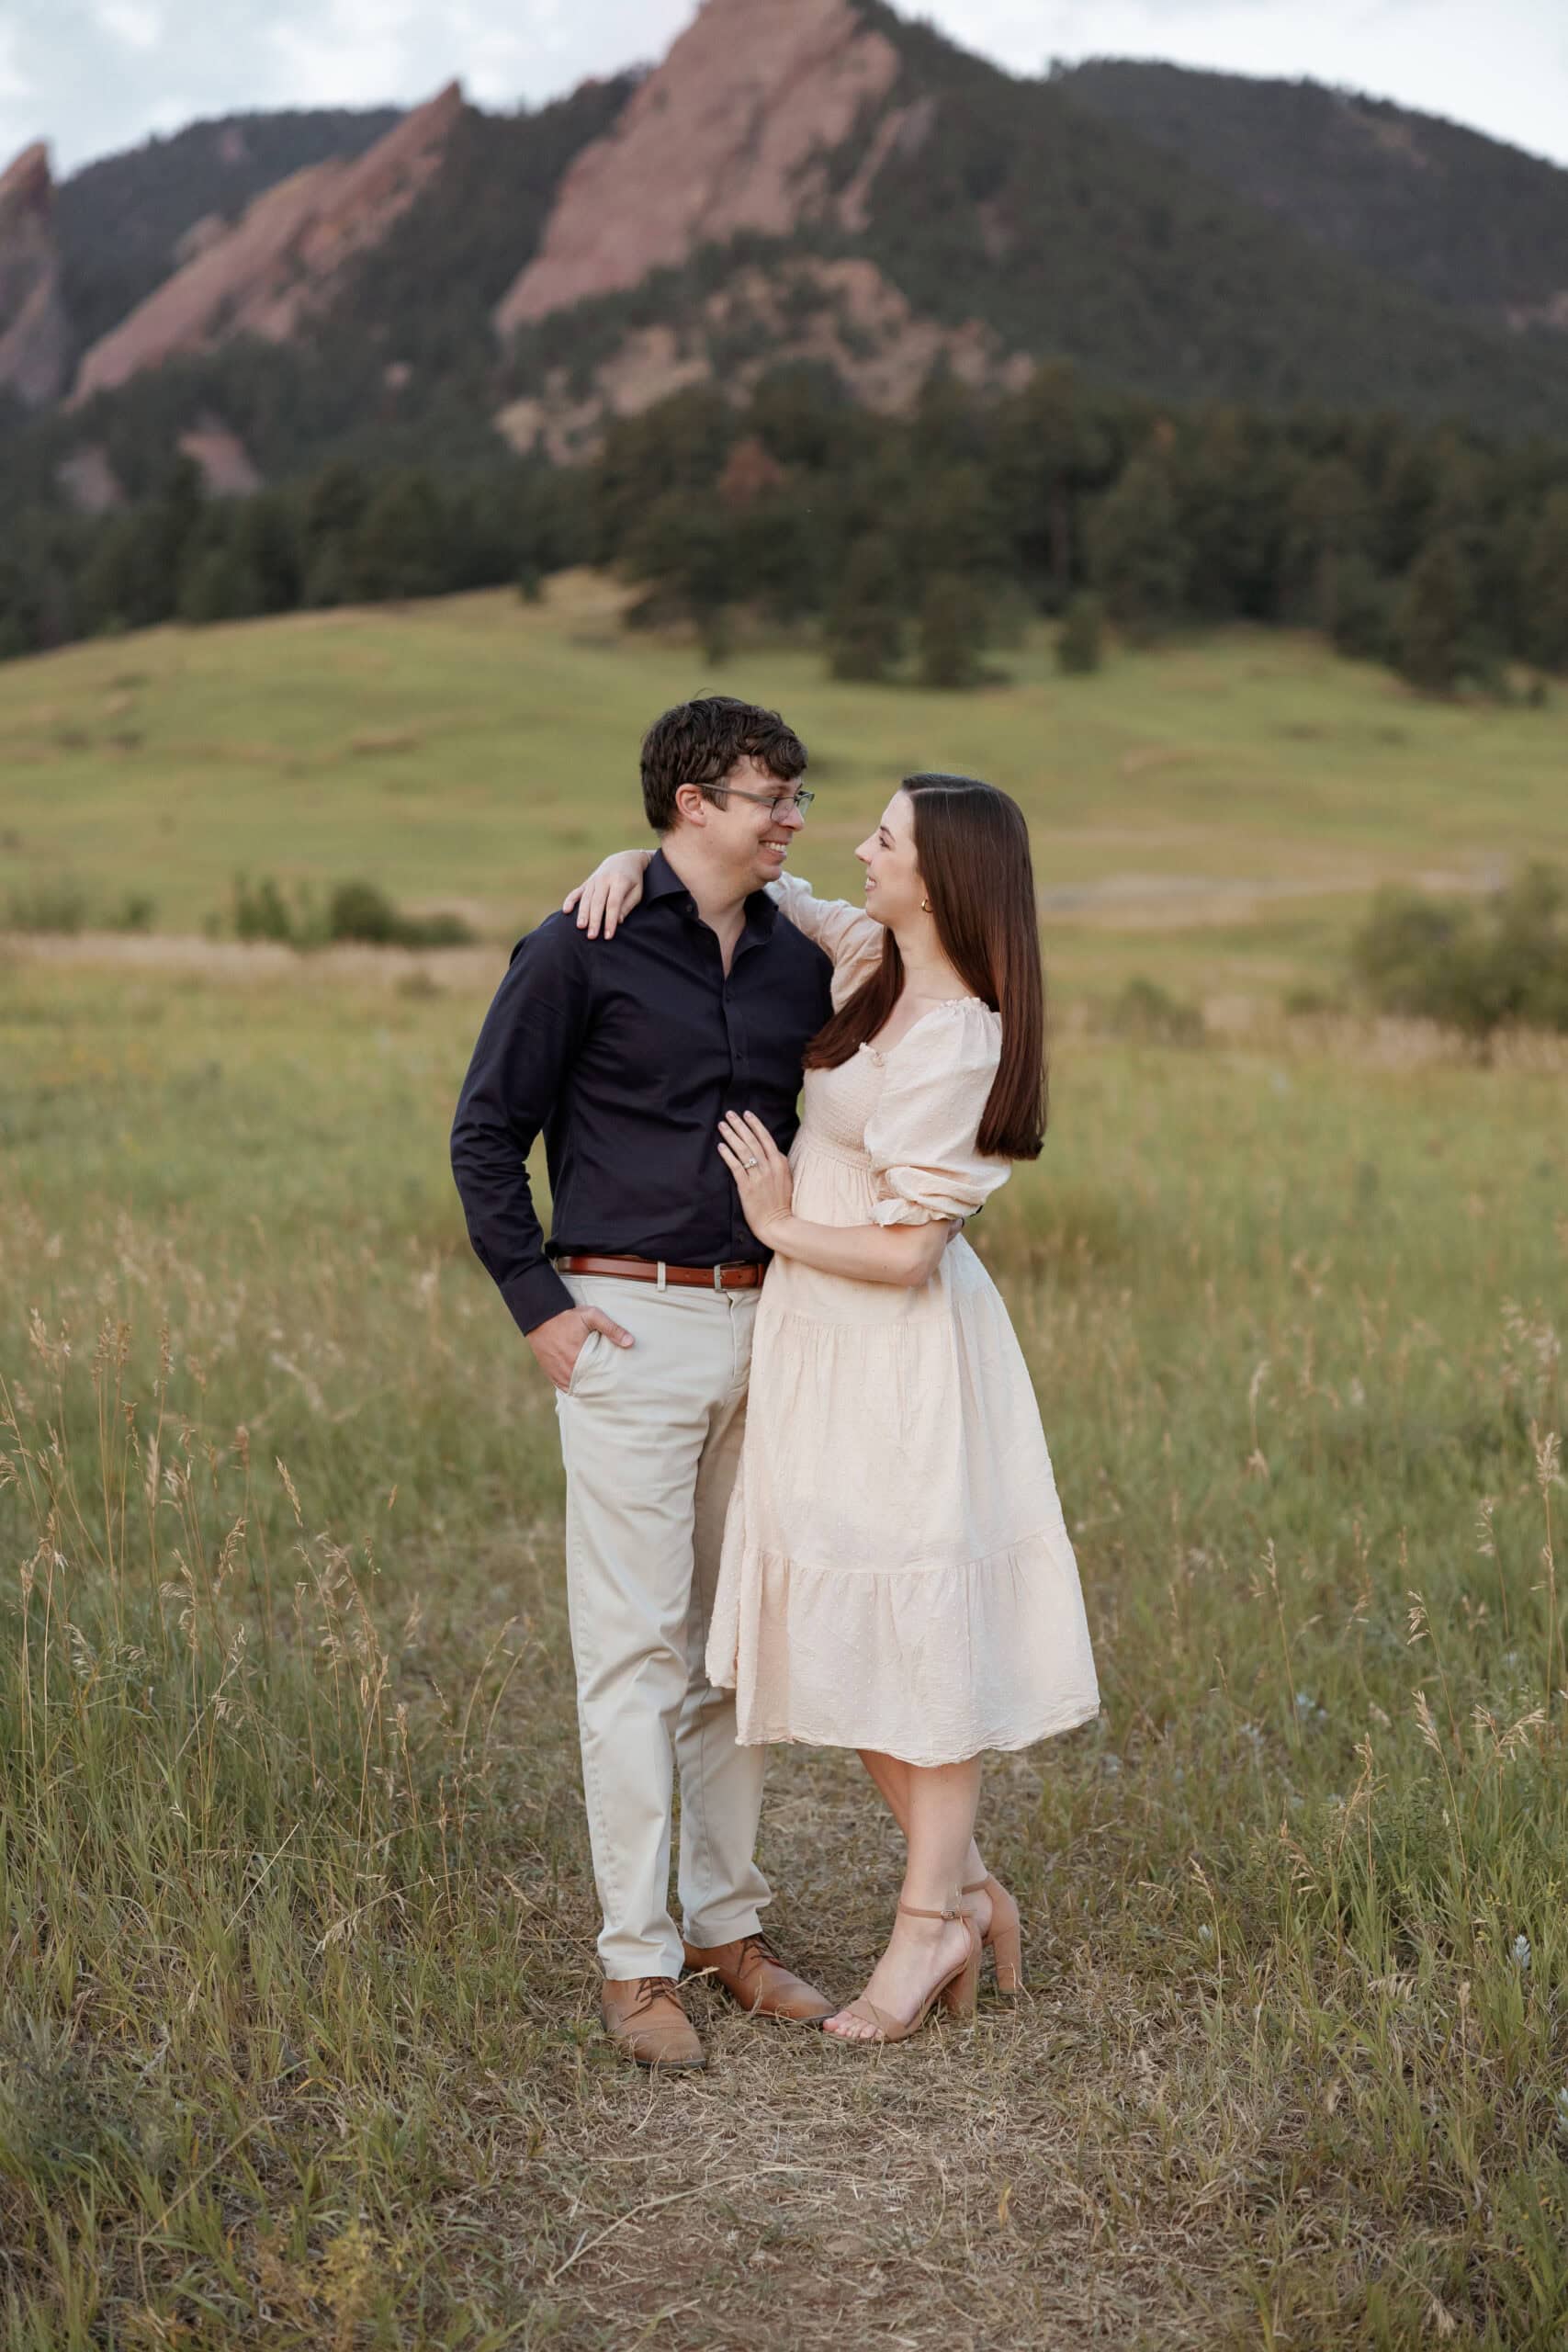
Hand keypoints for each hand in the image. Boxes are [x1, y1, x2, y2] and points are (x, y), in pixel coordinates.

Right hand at [528, 1303, 633, 1391]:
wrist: (540, 1316)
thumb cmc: (568, 1316)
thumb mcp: (592, 1316)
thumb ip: (612, 1328)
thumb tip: (631, 1342)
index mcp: (578, 1358)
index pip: (598, 1379)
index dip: (607, 1382)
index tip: (616, 1382)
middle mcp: (567, 1370)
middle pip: (587, 1387)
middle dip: (598, 1387)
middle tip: (610, 1389)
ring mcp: (557, 1373)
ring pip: (575, 1389)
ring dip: (585, 1388)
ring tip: (598, 1388)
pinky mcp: (550, 1373)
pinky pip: (564, 1387)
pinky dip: (574, 1387)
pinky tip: (583, 1385)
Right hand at [562, 848, 651, 938]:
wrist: (625, 860)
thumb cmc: (634, 880)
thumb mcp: (637, 892)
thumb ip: (627, 906)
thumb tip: (618, 921)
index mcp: (620, 881)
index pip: (613, 904)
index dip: (610, 920)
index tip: (608, 936)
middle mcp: (605, 879)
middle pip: (598, 902)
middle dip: (594, 920)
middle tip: (592, 936)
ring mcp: (594, 880)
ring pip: (586, 898)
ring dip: (582, 914)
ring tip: (581, 927)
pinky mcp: (587, 882)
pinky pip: (577, 892)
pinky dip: (570, 900)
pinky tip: (566, 911)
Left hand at [717, 1110, 793, 1246]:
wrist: (777, 1224)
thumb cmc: (781, 1203)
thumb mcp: (786, 1179)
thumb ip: (778, 1164)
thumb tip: (771, 1151)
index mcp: (780, 1163)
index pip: (766, 1138)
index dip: (755, 1125)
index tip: (747, 1114)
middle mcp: (769, 1167)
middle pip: (753, 1141)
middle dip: (740, 1125)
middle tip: (730, 1113)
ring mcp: (758, 1177)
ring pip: (744, 1151)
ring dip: (732, 1136)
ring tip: (722, 1125)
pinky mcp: (747, 1187)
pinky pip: (736, 1167)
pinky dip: (728, 1155)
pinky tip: (721, 1146)